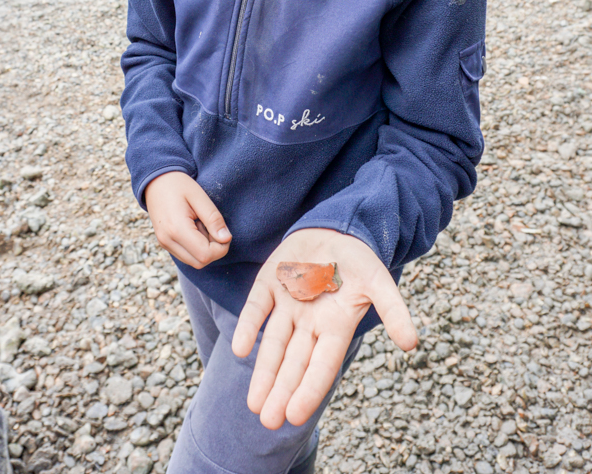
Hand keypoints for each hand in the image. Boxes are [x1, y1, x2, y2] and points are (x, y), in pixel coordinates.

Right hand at [145, 171, 231, 268]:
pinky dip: (195, 247)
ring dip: (204, 248)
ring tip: (201, 225)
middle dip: (214, 249)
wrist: (155, 181)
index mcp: (176, 229)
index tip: (223, 231)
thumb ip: (213, 219)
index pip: (205, 255)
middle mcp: (167, 241)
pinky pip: (186, 255)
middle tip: (212, 227)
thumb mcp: (199, 196)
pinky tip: (194, 228)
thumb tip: (226, 239)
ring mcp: (164, 243)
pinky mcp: (165, 243)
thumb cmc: (179, 185)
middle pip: (200, 262)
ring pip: (193, 261)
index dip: (221, 247)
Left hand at [232, 228, 416, 429]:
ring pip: (273, 344)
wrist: (337, 229)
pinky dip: (248, 327)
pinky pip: (257, 308)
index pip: (321, 365)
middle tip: (267, 421)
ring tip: (254, 404)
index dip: (309, 390)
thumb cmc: (360, 260)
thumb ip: (393, 311)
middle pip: (294, 363)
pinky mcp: (269, 284)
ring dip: (263, 372)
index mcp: (335, 327)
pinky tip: (239, 347)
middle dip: (281, 391)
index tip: (294, 415)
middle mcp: (309, 322)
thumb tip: (412, 343)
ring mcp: (287, 304)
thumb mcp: (380, 282)